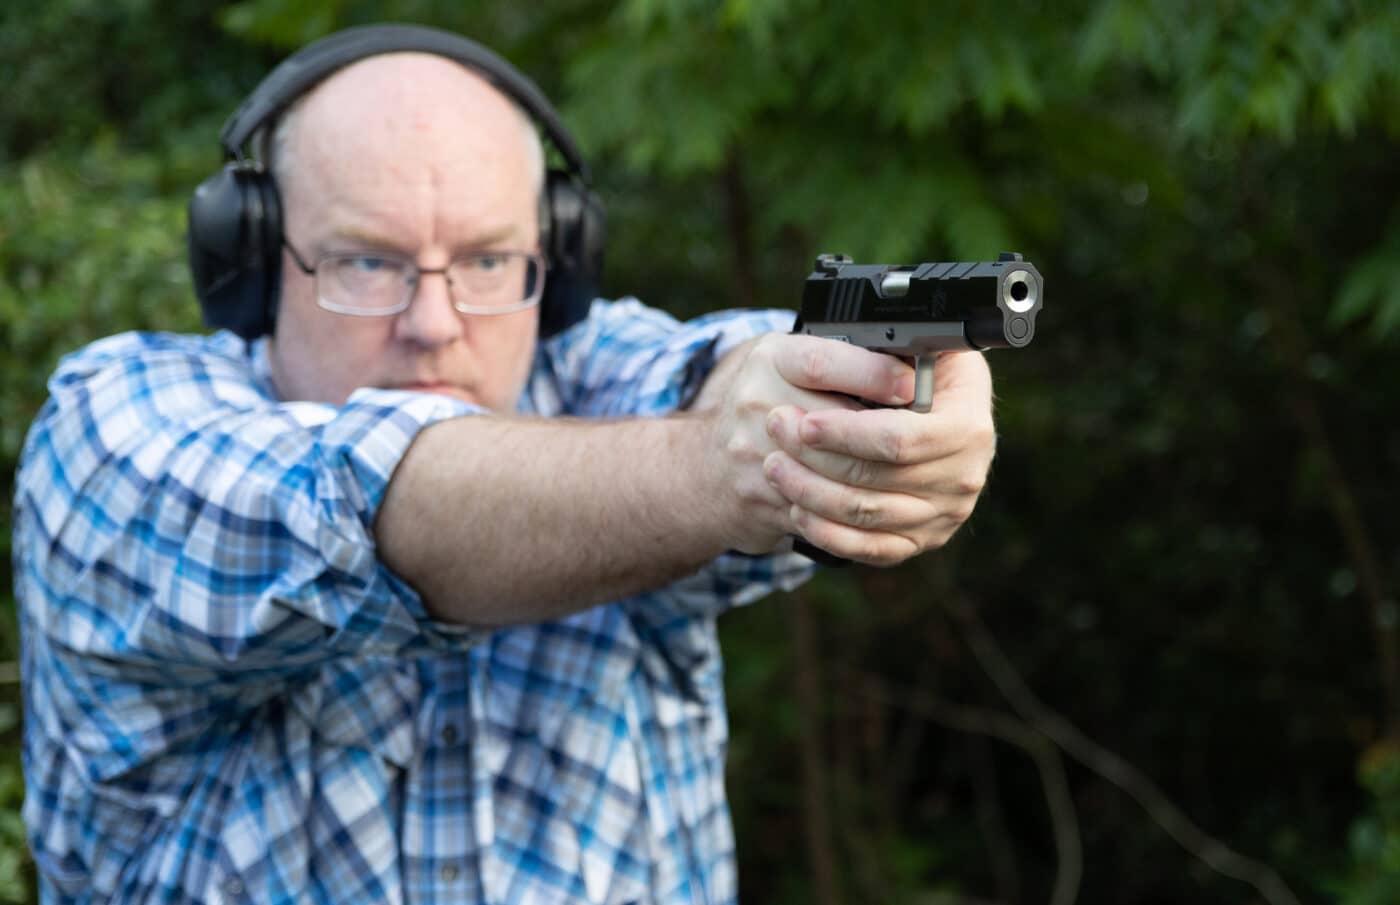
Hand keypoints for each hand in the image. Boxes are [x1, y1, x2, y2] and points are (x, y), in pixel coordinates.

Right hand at [692, 334, 916, 553]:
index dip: (874, 375)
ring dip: (881, 476)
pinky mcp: (760, 498)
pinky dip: (860, 511)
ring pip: (833, 473)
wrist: (705, 469)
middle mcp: (755, 401)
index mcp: (771, 358)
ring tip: (915, 472)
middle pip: (834, 423)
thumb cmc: (767, 404)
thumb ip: (844, 356)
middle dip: (887, 435)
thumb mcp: (796, 364)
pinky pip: (822, 510)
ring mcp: (753, 454)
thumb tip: (916, 357)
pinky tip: (886, 502)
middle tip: (929, 439)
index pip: (822, 363)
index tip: (912, 384)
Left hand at [761, 350, 995, 565]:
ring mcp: (944, 514)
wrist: (941, 411)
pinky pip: (870, 548)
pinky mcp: (921, 539)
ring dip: (811, 492)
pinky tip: (797, 509)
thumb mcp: (919, 345)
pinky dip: (828, 532)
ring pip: (866, 515)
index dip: (847, 433)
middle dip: (816, 457)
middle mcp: (964, 475)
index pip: (900, 440)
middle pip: (876, 479)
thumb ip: (894, 355)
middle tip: (775, 430)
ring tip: (774, 465)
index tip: (806, 421)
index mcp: (968, 424)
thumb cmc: (920, 369)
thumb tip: (871, 365)